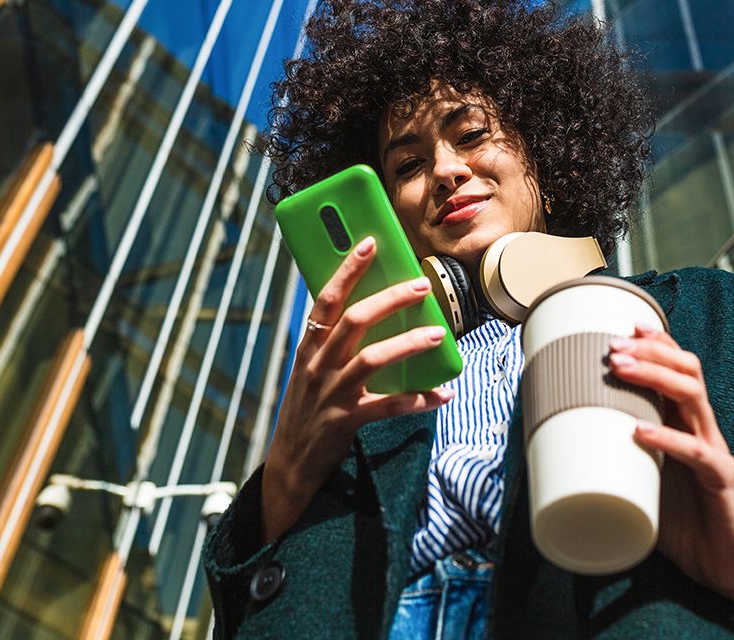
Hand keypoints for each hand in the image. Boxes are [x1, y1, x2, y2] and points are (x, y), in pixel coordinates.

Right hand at [262, 236, 453, 541]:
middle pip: (354, 321)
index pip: (326, 299)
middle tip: (421, 286)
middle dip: (390, 299)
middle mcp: (317, 365)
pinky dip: (418, 400)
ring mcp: (332, 393)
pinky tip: (443, 395)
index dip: (347, 270)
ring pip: (372, 359)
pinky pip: (388, 406)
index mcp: (308, 347)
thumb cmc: (306, 410)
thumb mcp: (309, 371)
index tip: (369, 244)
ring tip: (438, 335)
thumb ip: (331, 345)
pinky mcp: (346, 420)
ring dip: (408, 343)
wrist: (290, 462)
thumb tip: (368, 312)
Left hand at [610, 323, 733, 635]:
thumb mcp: (639, 481)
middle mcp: (703, 429)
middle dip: (651, 352)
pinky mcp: (723, 481)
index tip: (622, 327)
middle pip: (687, 372)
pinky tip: (640, 431)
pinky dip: (668, 439)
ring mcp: (715, 452)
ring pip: (694, 398)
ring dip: (656, 378)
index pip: (678, 369)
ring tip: (621, 370)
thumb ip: (611, 460)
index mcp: (685, 425)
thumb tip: (551, 448)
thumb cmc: (681, 521)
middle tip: (611, 347)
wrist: (725, 565)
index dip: (656, 344)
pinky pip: (699, 454)